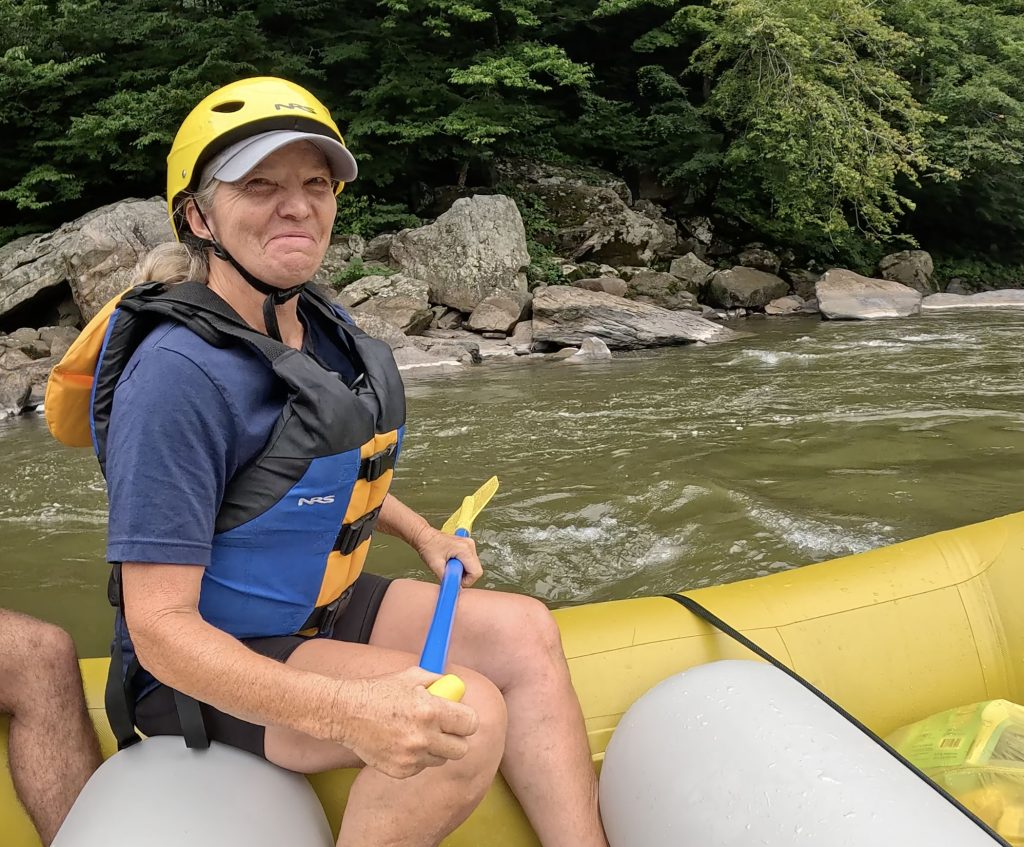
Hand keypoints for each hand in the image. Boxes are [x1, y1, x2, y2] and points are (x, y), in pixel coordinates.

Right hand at [332, 666, 478, 778]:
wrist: (344, 713)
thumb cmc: (377, 692)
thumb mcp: (411, 676)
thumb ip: (437, 682)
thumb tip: (454, 687)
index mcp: (431, 711)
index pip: (470, 723)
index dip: (467, 719)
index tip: (461, 718)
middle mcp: (424, 737)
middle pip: (462, 749)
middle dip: (456, 737)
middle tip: (446, 729)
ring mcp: (411, 757)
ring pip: (441, 759)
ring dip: (436, 748)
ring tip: (419, 733)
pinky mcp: (400, 770)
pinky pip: (421, 766)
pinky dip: (417, 757)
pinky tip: (403, 742)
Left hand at [412, 525, 482, 586]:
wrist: (424, 535)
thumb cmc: (428, 546)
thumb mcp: (436, 566)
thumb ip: (447, 579)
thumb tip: (453, 589)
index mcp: (465, 549)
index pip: (476, 572)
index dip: (467, 581)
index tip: (455, 580)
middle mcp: (470, 545)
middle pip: (475, 569)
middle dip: (464, 576)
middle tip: (450, 573)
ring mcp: (469, 545)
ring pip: (473, 566)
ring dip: (462, 571)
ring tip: (449, 566)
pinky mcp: (467, 546)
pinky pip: (469, 562)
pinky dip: (462, 566)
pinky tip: (451, 562)